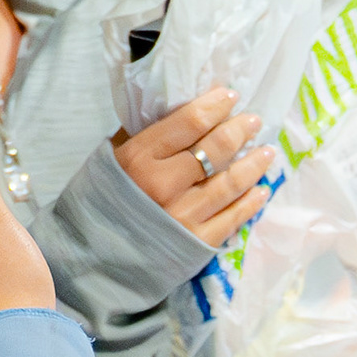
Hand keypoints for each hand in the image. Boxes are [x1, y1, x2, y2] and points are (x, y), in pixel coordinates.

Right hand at [113, 89, 272, 247]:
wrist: (89, 261)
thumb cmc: (98, 204)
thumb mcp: (110, 160)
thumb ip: (141, 136)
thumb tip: (172, 110)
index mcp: (140, 159)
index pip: (189, 122)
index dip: (215, 105)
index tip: (231, 96)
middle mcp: (164, 185)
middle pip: (215, 149)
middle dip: (240, 130)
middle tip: (253, 120)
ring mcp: (183, 216)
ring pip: (231, 182)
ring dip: (254, 164)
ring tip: (266, 152)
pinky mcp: (196, 243)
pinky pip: (233, 218)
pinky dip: (251, 202)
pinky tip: (261, 190)